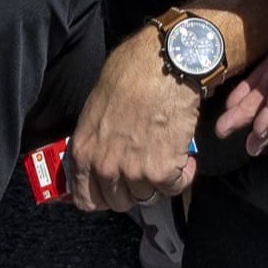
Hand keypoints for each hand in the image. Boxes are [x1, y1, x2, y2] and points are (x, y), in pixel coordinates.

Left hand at [62, 26, 206, 211]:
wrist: (163, 65)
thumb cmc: (131, 73)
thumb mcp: (96, 106)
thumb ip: (96, 138)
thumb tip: (102, 150)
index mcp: (83, 151)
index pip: (85, 198)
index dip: (103, 197)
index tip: (115, 190)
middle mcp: (104, 166)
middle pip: (119, 202)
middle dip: (133, 188)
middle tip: (145, 168)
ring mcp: (133, 171)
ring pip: (147, 197)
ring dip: (158, 181)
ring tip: (165, 156)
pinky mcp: (162, 171)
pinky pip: (175, 187)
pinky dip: (183, 175)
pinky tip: (184, 158)